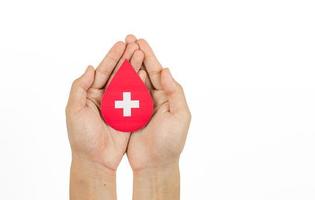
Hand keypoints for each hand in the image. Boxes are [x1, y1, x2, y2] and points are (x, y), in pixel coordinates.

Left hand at [66, 35, 142, 198]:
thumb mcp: (74, 110)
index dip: (112, 57)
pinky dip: (141, 85)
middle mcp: (105, 97)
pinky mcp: (129, 114)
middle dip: (126, 58)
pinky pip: (136, 97)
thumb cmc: (81, 137)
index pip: (103, 71)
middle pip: (118, 73)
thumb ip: (79, 88)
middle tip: (136, 43)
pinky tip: (147, 74)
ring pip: (128, 82)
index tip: (121, 44)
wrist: (96, 160)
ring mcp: (118, 105)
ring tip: (143, 54)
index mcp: (91, 94)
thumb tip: (90, 68)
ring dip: (135, 68)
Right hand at [126, 38, 190, 199]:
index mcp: (168, 97)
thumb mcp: (180, 116)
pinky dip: (118, 83)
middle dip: (136, 55)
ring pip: (133, 81)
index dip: (149, 56)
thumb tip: (165, 70)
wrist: (155, 164)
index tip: (139, 42)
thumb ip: (175, 92)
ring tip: (119, 50)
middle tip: (128, 39)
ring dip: (126, 65)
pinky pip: (123, 95)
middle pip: (144, 72)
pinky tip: (111, 72)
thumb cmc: (171, 142)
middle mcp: (155, 98)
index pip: (157, 72)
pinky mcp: (129, 115)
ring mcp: (141, 106)